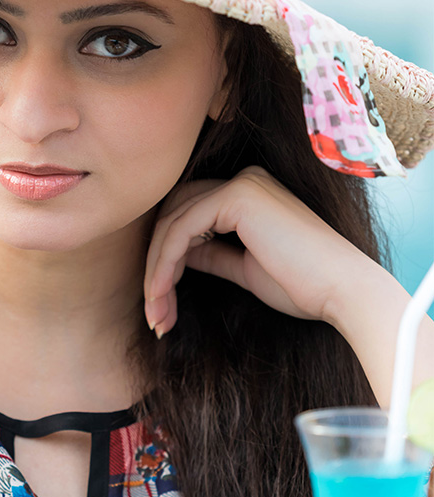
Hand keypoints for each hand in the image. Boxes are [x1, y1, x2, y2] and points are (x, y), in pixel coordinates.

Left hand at [143, 165, 374, 336]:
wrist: (342, 290)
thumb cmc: (303, 286)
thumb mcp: (245, 268)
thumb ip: (213, 255)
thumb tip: (179, 256)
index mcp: (249, 193)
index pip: (188, 218)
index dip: (166, 260)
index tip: (160, 307)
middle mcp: (244, 180)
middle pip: (173, 217)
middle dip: (156, 267)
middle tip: (153, 316)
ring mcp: (241, 184)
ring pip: (171, 224)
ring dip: (156, 272)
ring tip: (156, 316)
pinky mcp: (238, 197)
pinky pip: (181, 229)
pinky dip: (164, 265)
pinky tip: (161, 296)